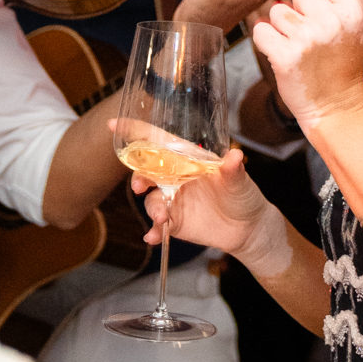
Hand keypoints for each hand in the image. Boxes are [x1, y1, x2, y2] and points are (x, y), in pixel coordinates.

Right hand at [125, 142, 287, 277]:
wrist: (248, 228)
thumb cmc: (243, 195)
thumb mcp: (240, 181)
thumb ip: (233, 170)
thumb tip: (235, 156)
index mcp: (187, 159)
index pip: (157, 141)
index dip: (135, 131)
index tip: (113, 124)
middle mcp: (175, 177)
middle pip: (146, 170)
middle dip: (138, 176)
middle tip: (141, 186)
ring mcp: (172, 199)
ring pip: (151, 199)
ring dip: (152, 208)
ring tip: (163, 218)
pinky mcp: (174, 221)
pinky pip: (157, 225)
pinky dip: (153, 231)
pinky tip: (154, 237)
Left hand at [253, 0, 362, 133]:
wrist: (335, 104)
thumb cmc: (343, 60)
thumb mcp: (358, 21)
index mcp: (351, 10)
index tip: (322, 10)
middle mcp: (330, 21)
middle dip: (299, 9)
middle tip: (312, 34)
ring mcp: (306, 39)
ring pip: (277, 9)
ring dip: (282, 26)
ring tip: (299, 45)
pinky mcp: (284, 56)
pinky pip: (261, 30)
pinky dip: (266, 41)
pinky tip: (283, 53)